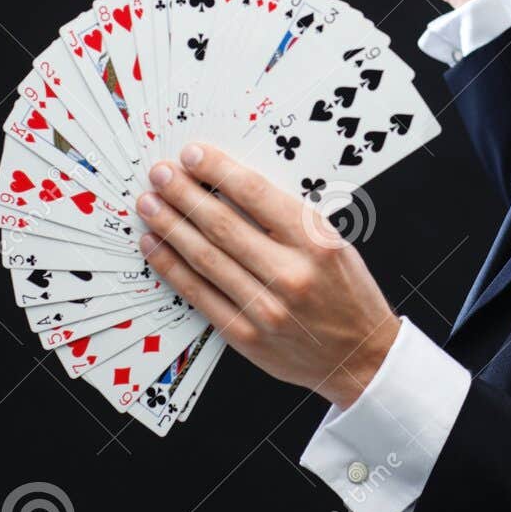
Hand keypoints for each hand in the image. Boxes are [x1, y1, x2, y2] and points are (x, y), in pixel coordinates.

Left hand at [136, 144, 400, 409]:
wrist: (360, 355)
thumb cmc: (347, 294)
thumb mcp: (332, 243)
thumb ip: (288, 218)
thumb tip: (231, 186)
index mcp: (316, 242)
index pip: (256, 194)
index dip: (218, 170)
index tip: (193, 155)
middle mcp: (290, 274)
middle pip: (222, 224)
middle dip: (183, 194)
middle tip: (161, 174)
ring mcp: (266, 308)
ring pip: (204, 258)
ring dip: (170, 227)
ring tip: (150, 205)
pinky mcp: (246, 335)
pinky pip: (199, 295)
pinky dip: (173, 268)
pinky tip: (156, 247)